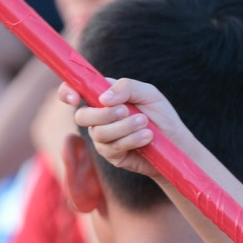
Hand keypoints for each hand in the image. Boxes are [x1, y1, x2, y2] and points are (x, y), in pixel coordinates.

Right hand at [65, 78, 189, 179]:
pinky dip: (130, 140)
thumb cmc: (160, 114)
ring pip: (98, 133)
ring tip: (145, 124)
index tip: (74, 99)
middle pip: (81, 116)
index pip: (76, 91)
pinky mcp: (111, 155)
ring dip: (124, 127)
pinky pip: (112, 148)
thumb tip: (103, 99)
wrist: (175, 142)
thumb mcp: (148, 93)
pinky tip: (146, 137)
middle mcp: (99, 117)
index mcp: (104, 97)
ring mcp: (103, 137)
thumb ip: (126, 87)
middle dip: (103, 114)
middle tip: (127, 111)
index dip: (67, 92)